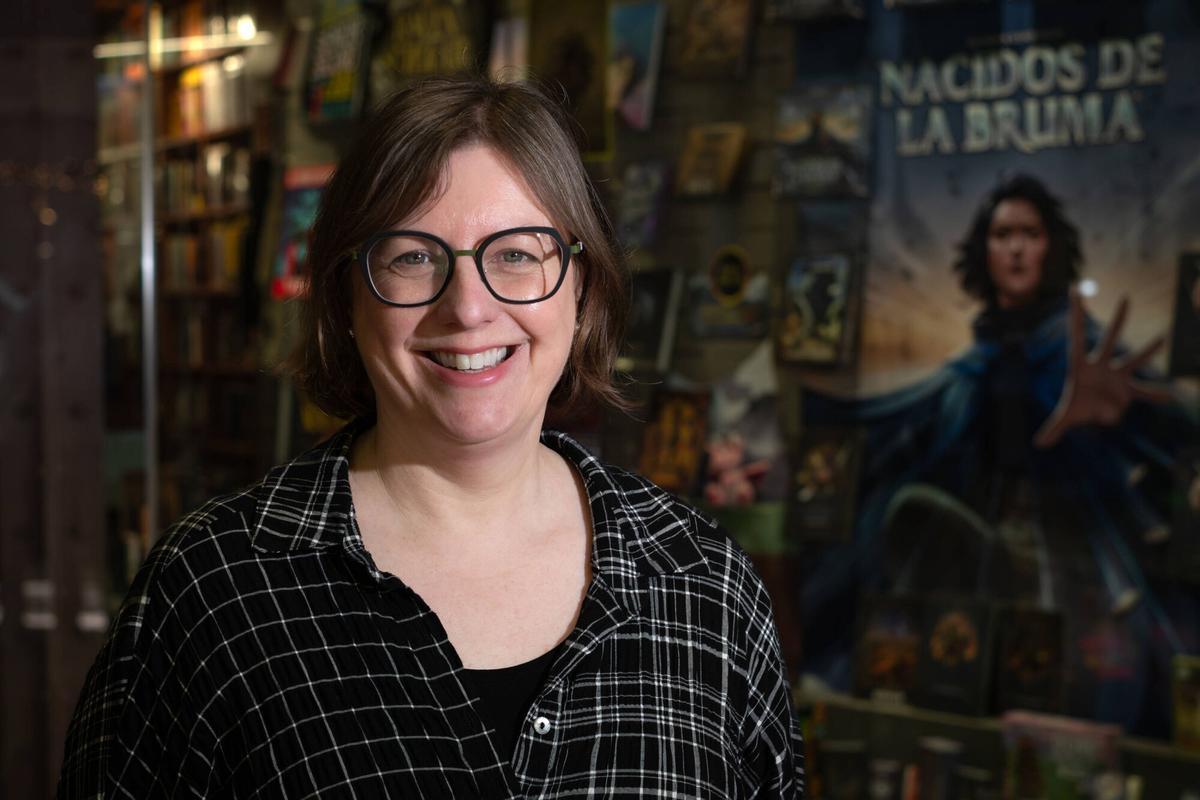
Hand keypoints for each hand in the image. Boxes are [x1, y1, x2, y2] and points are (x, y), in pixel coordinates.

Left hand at [1034, 291, 1172, 447]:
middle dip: (1119, 320)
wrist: (1090, 414)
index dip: (1076, 315)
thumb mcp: (1064, 418)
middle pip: (1110, 339)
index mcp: (1080, 366)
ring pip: (1133, 360)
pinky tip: (1169, 398)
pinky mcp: (1128, 390)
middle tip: (1126, 297)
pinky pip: (1143, 392)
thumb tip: (1038, 445)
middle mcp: (1101, 366)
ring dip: (1147, 350)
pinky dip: (1155, 396)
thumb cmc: (1076, 407)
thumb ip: (1053, 429)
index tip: (1074, 291)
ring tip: (1162, 338)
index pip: (1077, 336)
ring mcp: (1117, 376)